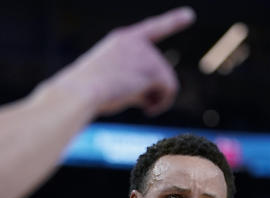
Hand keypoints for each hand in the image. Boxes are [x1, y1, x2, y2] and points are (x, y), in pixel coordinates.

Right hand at [58, 7, 194, 116]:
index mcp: (122, 40)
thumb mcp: (107, 82)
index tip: (189, 15)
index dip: (173, 21)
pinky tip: (147, 110)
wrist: (80, 93)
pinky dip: (162, 103)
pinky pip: (169, 90)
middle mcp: (137, 42)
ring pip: (167, 81)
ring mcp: (146, 54)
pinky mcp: (153, 69)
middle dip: (154, 89)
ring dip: (159, 97)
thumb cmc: (85, 92)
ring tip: (143, 108)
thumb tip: (151, 99)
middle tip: (143, 106)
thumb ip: (132, 83)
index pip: (151, 29)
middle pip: (161, 68)